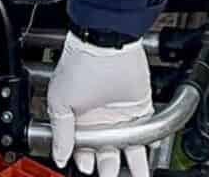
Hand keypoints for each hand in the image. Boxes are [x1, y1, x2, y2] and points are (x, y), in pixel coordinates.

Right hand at [47, 33, 153, 176]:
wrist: (105, 45)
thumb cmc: (78, 66)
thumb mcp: (60, 102)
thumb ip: (61, 133)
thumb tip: (59, 157)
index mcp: (78, 120)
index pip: (80, 150)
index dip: (83, 162)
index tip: (86, 168)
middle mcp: (100, 121)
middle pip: (105, 154)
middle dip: (106, 169)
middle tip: (108, 176)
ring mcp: (121, 116)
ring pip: (127, 150)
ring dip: (131, 167)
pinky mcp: (140, 109)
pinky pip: (146, 134)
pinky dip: (149, 147)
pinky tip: (148, 161)